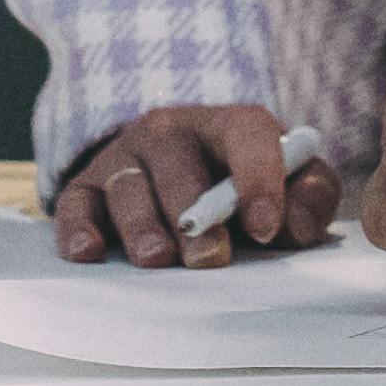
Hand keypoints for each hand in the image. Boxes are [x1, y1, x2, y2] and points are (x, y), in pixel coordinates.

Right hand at [50, 106, 331, 269]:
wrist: (179, 167)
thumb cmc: (241, 182)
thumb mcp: (287, 179)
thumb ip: (309, 194)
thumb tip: (296, 226)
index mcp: (228, 125)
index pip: (247, 133)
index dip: (258, 177)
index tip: (266, 226)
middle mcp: (170, 133)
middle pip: (178, 163)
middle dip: (195, 214)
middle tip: (210, 259)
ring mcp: (124, 159)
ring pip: (128, 185)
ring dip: (142, 224)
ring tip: (157, 260)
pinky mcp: (86, 188)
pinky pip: (75, 204)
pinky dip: (78, 229)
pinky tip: (89, 253)